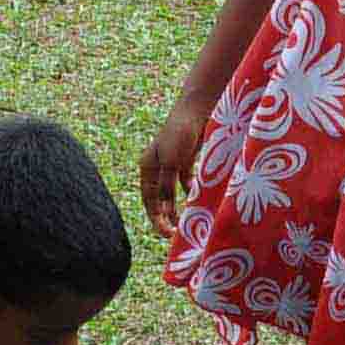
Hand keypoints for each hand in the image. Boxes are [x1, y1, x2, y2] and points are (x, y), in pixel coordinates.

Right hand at [138, 101, 210, 233]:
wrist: (197, 109)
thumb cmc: (181, 134)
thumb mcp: (172, 162)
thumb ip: (168, 184)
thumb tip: (165, 207)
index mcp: (147, 167)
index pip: (149, 200)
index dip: (156, 219)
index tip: (166, 234)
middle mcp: (156, 167)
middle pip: (158, 198)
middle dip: (165, 216)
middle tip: (175, 235)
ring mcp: (170, 163)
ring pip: (171, 193)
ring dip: (176, 207)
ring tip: (185, 223)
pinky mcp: (184, 160)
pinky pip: (184, 182)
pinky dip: (188, 193)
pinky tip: (196, 202)